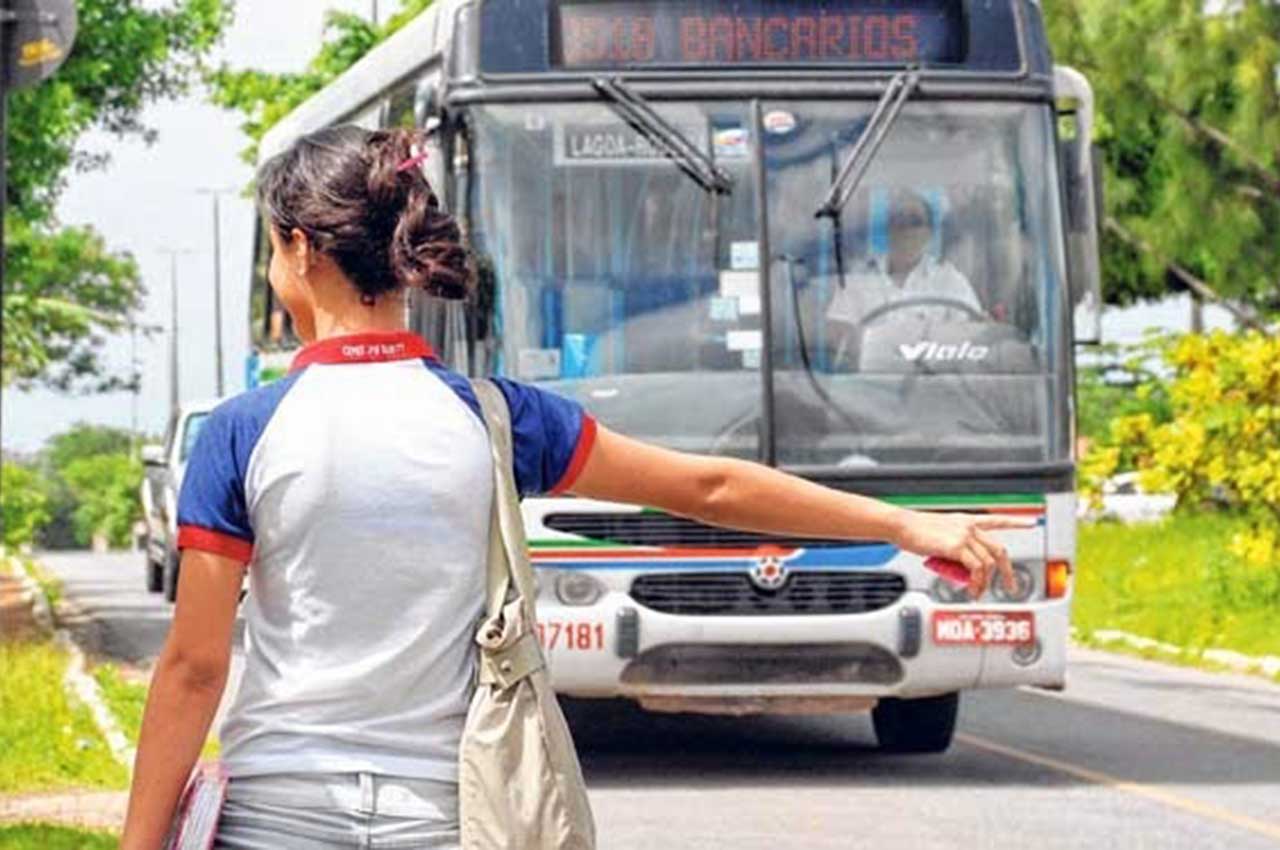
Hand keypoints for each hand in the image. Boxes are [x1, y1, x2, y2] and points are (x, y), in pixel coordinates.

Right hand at [891, 510, 1034, 598]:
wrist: (902, 526)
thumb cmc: (914, 532)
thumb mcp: (939, 538)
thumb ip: (953, 550)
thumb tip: (959, 569)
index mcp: (966, 521)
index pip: (997, 519)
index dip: (1016, 521)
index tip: (1031, 522)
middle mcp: (970, 527)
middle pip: (999, 549)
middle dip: (1007, 571)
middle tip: (1009, 586)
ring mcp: (965, 535)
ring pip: (988, 563)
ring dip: (985, 582)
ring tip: (977, 592)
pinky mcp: (958, 546)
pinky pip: (976, 568)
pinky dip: (976, 582)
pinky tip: (971, 588)